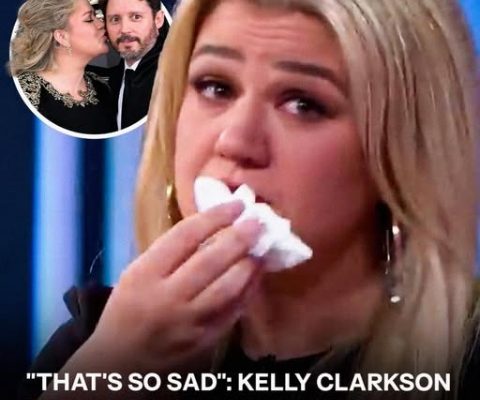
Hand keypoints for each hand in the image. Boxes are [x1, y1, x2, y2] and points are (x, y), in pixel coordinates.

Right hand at [82, 201, 262, 372]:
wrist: (120, 359)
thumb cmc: (128, 307)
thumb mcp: (138, 272)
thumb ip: (172, 253)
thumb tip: (215, 229)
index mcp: (145, 273)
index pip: (185, 236)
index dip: (214, 217)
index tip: (235, 205)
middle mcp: (167, 297)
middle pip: (210, 261)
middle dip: (239, 238)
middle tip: (258, 223)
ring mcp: (188, 322)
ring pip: (228, 288)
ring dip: (249, 265)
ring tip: (260, 249)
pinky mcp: (204, 340)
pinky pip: (233, 311)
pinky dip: (248, 290)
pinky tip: (255, 276)